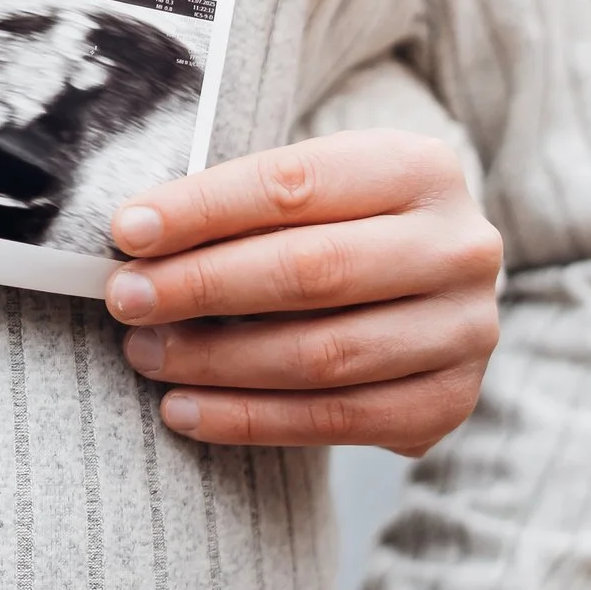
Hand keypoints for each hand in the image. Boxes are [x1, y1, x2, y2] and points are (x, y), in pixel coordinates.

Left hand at [104, 131, 501, 454]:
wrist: (426, 294)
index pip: (294, 184)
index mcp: (420, 168)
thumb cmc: (341, 232)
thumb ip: (243, 208)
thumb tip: (135, 240)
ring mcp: (463, 330)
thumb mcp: (311, 194)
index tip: (128, 233)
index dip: (203, 210)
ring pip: (321, 355)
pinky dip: (248, 421)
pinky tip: (184, 411)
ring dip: (215, 361)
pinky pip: (334, 420)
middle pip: (311, 270)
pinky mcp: (447, 402)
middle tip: (127, 300)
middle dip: (202, 286)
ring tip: (145, 354)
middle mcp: (458, 248)